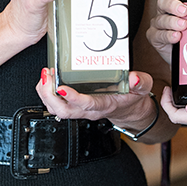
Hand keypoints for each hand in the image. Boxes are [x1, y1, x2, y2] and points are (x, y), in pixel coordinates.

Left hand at [38, 67, 158, 128]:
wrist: (128, 109)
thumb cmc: (131, 98)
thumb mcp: (142, 89)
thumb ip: (140, 83)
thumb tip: (135, 78)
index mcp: (104, 105)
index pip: (87, 104)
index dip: (73, 97)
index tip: (61, 86)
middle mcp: (89, 110)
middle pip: (65, 110)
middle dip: (51, 95)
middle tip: (47, 76)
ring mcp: (80, 110)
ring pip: (57, 109)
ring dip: (46, 94)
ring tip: (44, 75)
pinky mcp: (74, 107)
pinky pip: (55, 105)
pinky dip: (46, 93)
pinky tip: (46, 80)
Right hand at [147, 0, 186, 60]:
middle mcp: (167, 9)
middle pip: (163, 0)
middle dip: (173, 4)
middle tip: (186, 10)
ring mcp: (161, 24)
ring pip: (161, 18)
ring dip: (172, 21)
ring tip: (185, 26)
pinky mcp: (157, 38)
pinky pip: (158, 35)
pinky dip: (168, 36)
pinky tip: (177, 37)